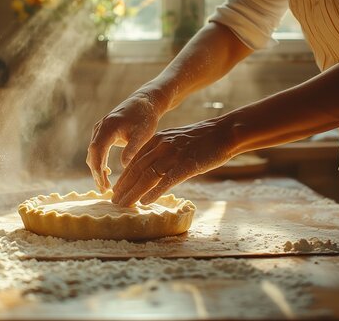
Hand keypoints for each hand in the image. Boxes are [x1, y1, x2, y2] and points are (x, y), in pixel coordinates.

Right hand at [87, 91, 166, 191]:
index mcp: (108, 127)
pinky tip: (106, 173)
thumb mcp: (142, 134)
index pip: (97, 151)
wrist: (144, 102)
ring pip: (93, 152)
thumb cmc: (145, 117)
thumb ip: (132, 149)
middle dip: (96, 173)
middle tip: (104, 190)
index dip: (98, 170)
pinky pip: (97, 149)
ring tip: (105, 186)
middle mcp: (100, 127)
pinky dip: (100, 162)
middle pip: (92, 154)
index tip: (104, 185)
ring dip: (97, 169)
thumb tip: (124, 167)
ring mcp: (100, 129)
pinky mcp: (103, 132)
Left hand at [111, 117, 234, 206]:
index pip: (135, 161)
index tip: (116, 189)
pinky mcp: (186, 165)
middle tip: (114, 201)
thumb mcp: (177, 140)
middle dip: (124, 187)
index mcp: (158, 140)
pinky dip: (154, 192)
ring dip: (133, 193)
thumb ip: (163, 151)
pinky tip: (145, 202)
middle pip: (136, 170)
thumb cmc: (203, 139)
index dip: (124, 177)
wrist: (224, 133)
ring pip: (147, 177)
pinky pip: (166, 181)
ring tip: (124, 205)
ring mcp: (173, 156)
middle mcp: (161, 147)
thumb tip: (154, 167)